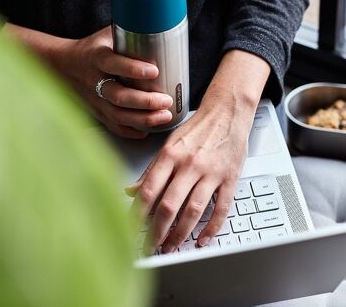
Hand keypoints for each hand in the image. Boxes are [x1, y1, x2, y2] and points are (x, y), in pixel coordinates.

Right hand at [3, 24, 173, 138]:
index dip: (132, 69)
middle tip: (166, 101)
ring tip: (164, 116)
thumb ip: (129, 33)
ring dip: (143, 119)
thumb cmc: (93, 49)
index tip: (154, 71)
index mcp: (96, 58)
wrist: (63, 66)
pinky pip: (113, 126)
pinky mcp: (96, 112)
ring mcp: (94, 100)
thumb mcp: (107, 36)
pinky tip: (147, 130)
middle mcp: (94, 81)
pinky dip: (131, 131)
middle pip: (118, 96)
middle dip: (144, 101)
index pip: (113, 64)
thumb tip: (161, 25)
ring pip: (118, 115)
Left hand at [126, 50, 270, 252]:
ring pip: (193, 211)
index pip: (149, 190)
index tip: (131, 229)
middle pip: (169, 205)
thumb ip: (151, 169)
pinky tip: (203, 239)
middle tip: (150, 247)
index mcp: (170, 155)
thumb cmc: (197, 128)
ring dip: (180, 234)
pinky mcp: (230, 178)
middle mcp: (189, 164)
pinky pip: (221, 208)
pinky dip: (212, 228)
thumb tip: (131, 191)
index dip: (137, 214)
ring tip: (171, 247)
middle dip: (157, 232)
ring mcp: (211, 172)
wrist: (227, 112)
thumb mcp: (169, 144)